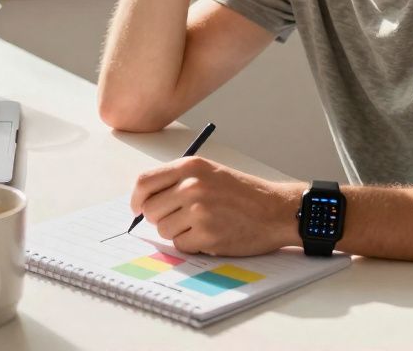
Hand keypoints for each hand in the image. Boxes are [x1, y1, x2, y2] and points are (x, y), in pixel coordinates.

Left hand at [130, 156, 303, 255]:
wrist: (275, 210)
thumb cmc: (242, 193)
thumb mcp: (209, 172)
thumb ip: (177, 180)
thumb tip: (143, 200)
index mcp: (190, 167)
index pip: (144, 182)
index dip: (136, 199)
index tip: (138, 208)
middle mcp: (192, 187)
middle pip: (150, 209)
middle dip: (159, 218)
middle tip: (178, 219)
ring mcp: (199, 211)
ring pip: (163, 230)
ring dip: (177, 232)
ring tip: (200, 225)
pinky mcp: (207, 235)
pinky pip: (180, 245)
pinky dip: (191, 244)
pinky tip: (209, 235)